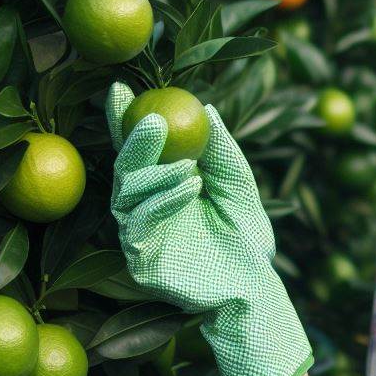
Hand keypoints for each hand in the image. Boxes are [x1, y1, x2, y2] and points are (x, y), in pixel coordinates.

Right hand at [104, 81, 313, 375]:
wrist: (255, 285)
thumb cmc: (247, 236)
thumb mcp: (238, 183)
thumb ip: (222, 148)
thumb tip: (206, 107)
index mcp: (161, 186)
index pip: (137, 149)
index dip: (124, 120)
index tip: (120, 89)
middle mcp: (142, 207)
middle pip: (124, 168)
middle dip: (133, 140)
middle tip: (151, 117)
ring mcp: (137, 235)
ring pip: (125, 194)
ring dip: (155, 172)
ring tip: (189, 165)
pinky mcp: (138, 260)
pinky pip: (137, 224)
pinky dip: (161, 200)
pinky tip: (188, 186)